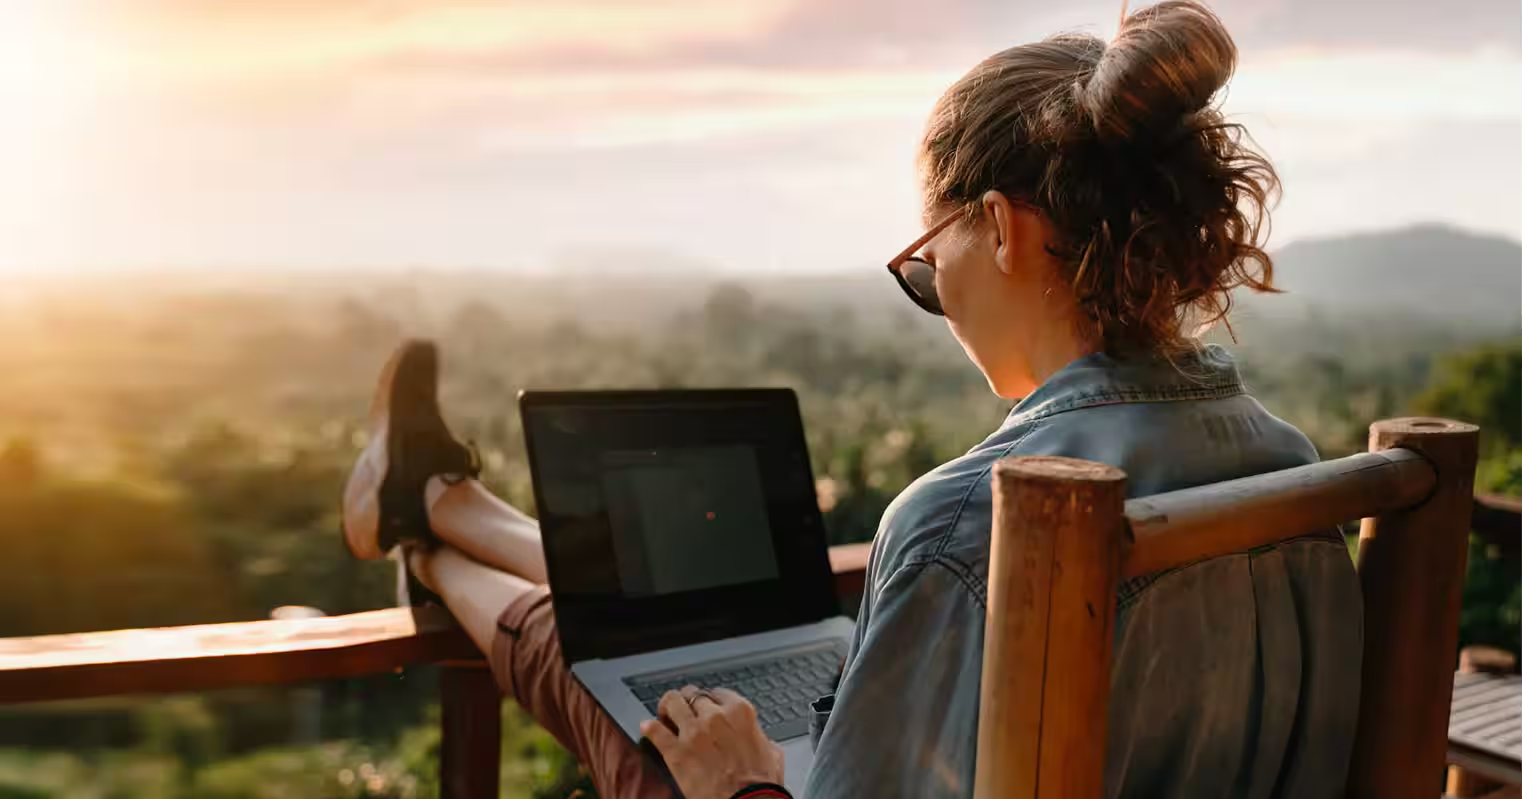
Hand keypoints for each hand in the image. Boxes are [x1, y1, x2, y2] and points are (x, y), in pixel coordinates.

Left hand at [642, 686, 784, 798]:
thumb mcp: (771, 754)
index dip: (709, 701)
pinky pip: (654, 730)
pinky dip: (649, 728)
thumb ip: (761, 739)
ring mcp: (693, 732)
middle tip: (684, 711)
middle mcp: (715, 717)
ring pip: (671, 702)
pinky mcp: (676, 751)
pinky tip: (648, 728)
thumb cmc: (760, 785)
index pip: (717, 693)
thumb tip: (761, 740)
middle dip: (687, 702)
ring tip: (665, 715)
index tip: (705, 707)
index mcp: (740, 713)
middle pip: (692, 695)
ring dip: (667, 708)